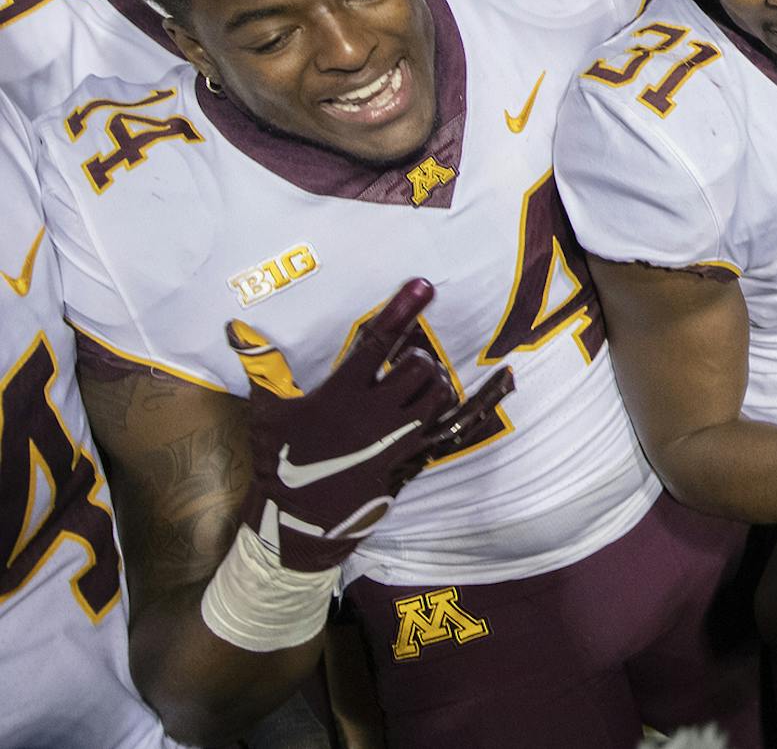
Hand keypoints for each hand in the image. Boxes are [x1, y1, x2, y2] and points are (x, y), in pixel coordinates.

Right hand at [230, 280, 511, 572]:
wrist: (296, 524)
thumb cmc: (279, 462)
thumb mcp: (265, 414)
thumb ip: (262, 365)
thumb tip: (235, 324)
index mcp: (341, 396)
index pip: (377, 344)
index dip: (401, 312)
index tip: (424, 285)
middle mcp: (376, 414)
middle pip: (419, 368)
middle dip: (416, 357)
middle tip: (403, 361)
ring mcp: (400, 439)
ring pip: (439, 393)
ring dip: (434, 379)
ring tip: (416, 381)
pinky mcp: (416, 458)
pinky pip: (460, 426)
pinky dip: (487, 401)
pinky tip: (508, 378)